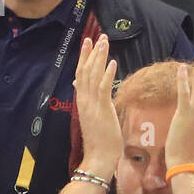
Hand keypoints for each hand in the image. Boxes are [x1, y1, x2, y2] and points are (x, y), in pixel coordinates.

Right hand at [72, 35, 121, 176]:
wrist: (98, 157)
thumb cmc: (101, 140)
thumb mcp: (95, 117)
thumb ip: (93, 103)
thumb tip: (89, 92)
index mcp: (83, 101)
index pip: (81, 74)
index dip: (84, 58)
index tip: (87, 43)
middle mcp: (84, 100)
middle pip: (85, 70)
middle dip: (90, 52)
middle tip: (96, 36)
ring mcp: (91, 104)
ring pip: (93, 75)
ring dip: (98, 57)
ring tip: (103, 41)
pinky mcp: (101, 109)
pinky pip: (103, 88)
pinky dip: (107, 74)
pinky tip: (112, 62)